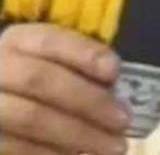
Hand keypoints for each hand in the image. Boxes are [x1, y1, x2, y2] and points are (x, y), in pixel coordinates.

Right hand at [0, 23, 129, 154]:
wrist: (5, 103)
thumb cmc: (42, 82)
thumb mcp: (57, 64)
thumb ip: (81, 68)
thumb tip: (114, 85)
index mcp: (19, 41)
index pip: (50, 41)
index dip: (83, 55)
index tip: (114, 72)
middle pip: (41, 80)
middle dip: (88, 100)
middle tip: (123, 120)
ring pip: (31, 117)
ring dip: (78, 134)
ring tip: (113, 146)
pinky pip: (17, 147)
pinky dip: (52, 153)